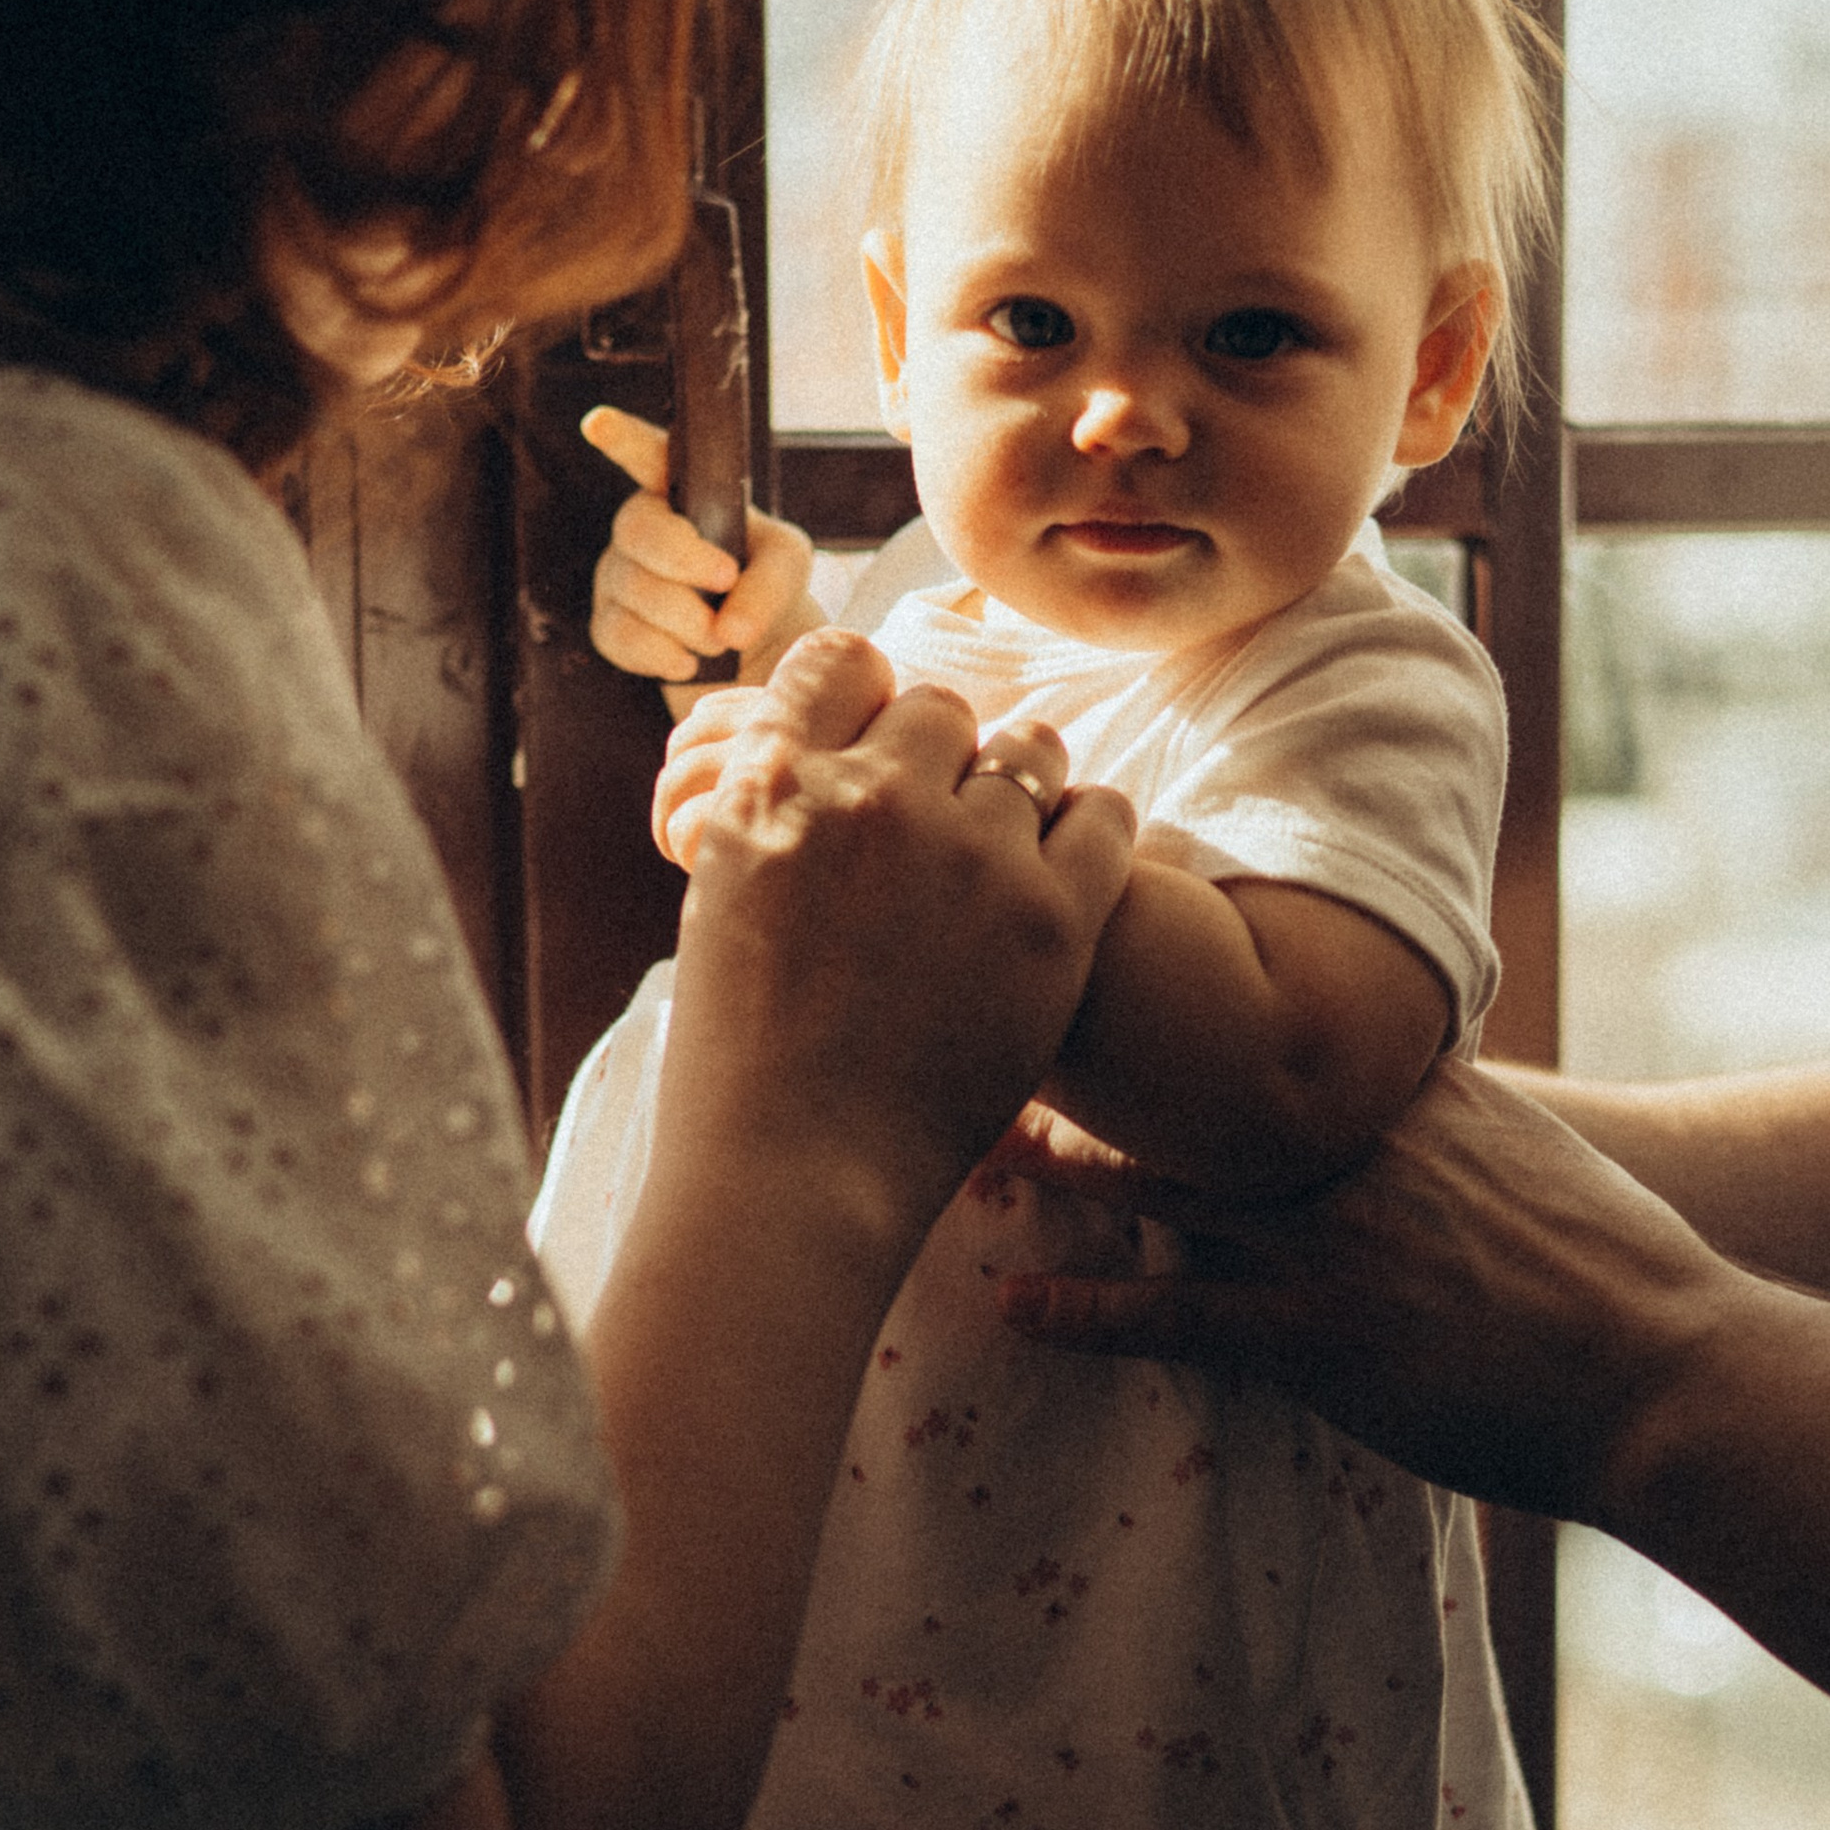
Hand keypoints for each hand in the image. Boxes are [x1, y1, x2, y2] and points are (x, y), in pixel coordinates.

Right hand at [583, 406, 816, 709]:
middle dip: (685, 563)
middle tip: (726, 583)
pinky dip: (664, 655)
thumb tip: (730, 628)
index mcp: (682, 492)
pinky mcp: (608, 625)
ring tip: (719, 637)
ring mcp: (617, 574)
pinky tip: (688, 661)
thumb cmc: (764, 585)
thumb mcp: (786, 567)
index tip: (599, 423)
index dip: (623, 439)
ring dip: (690, 622)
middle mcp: (642, 525)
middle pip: (638, 530)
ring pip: (635, 590)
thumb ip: (769, 584)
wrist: (748, 648)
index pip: (649, 457)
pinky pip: (622, 637)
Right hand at [652, 632, 1135, 1232]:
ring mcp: (971, 854)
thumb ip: (780, 807)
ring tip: (1001, 855)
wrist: (799, 1172)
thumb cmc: (744, 1055)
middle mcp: (875, 797)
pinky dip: (1087, 834)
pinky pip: (1103, 815)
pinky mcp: (1054, 917)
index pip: (839, 658)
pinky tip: (1061, 879)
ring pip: (1029, 749)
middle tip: (938, 827)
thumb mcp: (725, 894)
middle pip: (940, 708)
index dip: (865, 695)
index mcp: (773, 784)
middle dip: (941, 756)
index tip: (876, 741)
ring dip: (1019, 787)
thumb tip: (832, 750)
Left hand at [1002, 1055, 1739, 1518]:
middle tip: (1003, 1033)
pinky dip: (1087, 1310)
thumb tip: (1427, 1078)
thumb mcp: (1539, 1152)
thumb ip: (1460, 1110)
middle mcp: (1353, 1151)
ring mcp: (1330, 1240)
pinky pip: (1176, 1318)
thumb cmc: (1616, 1267)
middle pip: (1196, 1091)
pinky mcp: (1320, 1336)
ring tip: (975, 1151)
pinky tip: (1016, 1305)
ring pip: (1161, 1188)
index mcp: (1407, 1095)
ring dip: (1062, 1172)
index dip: (1186, 999)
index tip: (1106, 959)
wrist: (1665, 1367)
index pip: (1277, 1025)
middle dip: (1097, 1066)